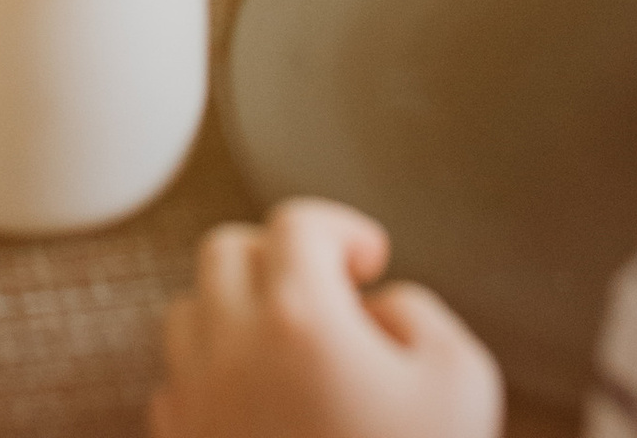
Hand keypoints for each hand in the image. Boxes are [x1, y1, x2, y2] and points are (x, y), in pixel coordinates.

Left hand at [151, 205, 501, 437]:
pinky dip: (209, 382)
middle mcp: (231, 348)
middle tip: (325, 295)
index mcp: (299, 315)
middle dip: (276, 259)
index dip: (341, 230)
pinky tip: (258, 412)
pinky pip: (175, 392)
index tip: (369, 262)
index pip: (298, 224)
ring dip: (234, 315)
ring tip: (288, 351)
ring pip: (187, 317)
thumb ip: (420, 314)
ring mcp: (197, 407)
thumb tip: (375, 309)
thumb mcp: (461, 379)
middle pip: (226, 254)